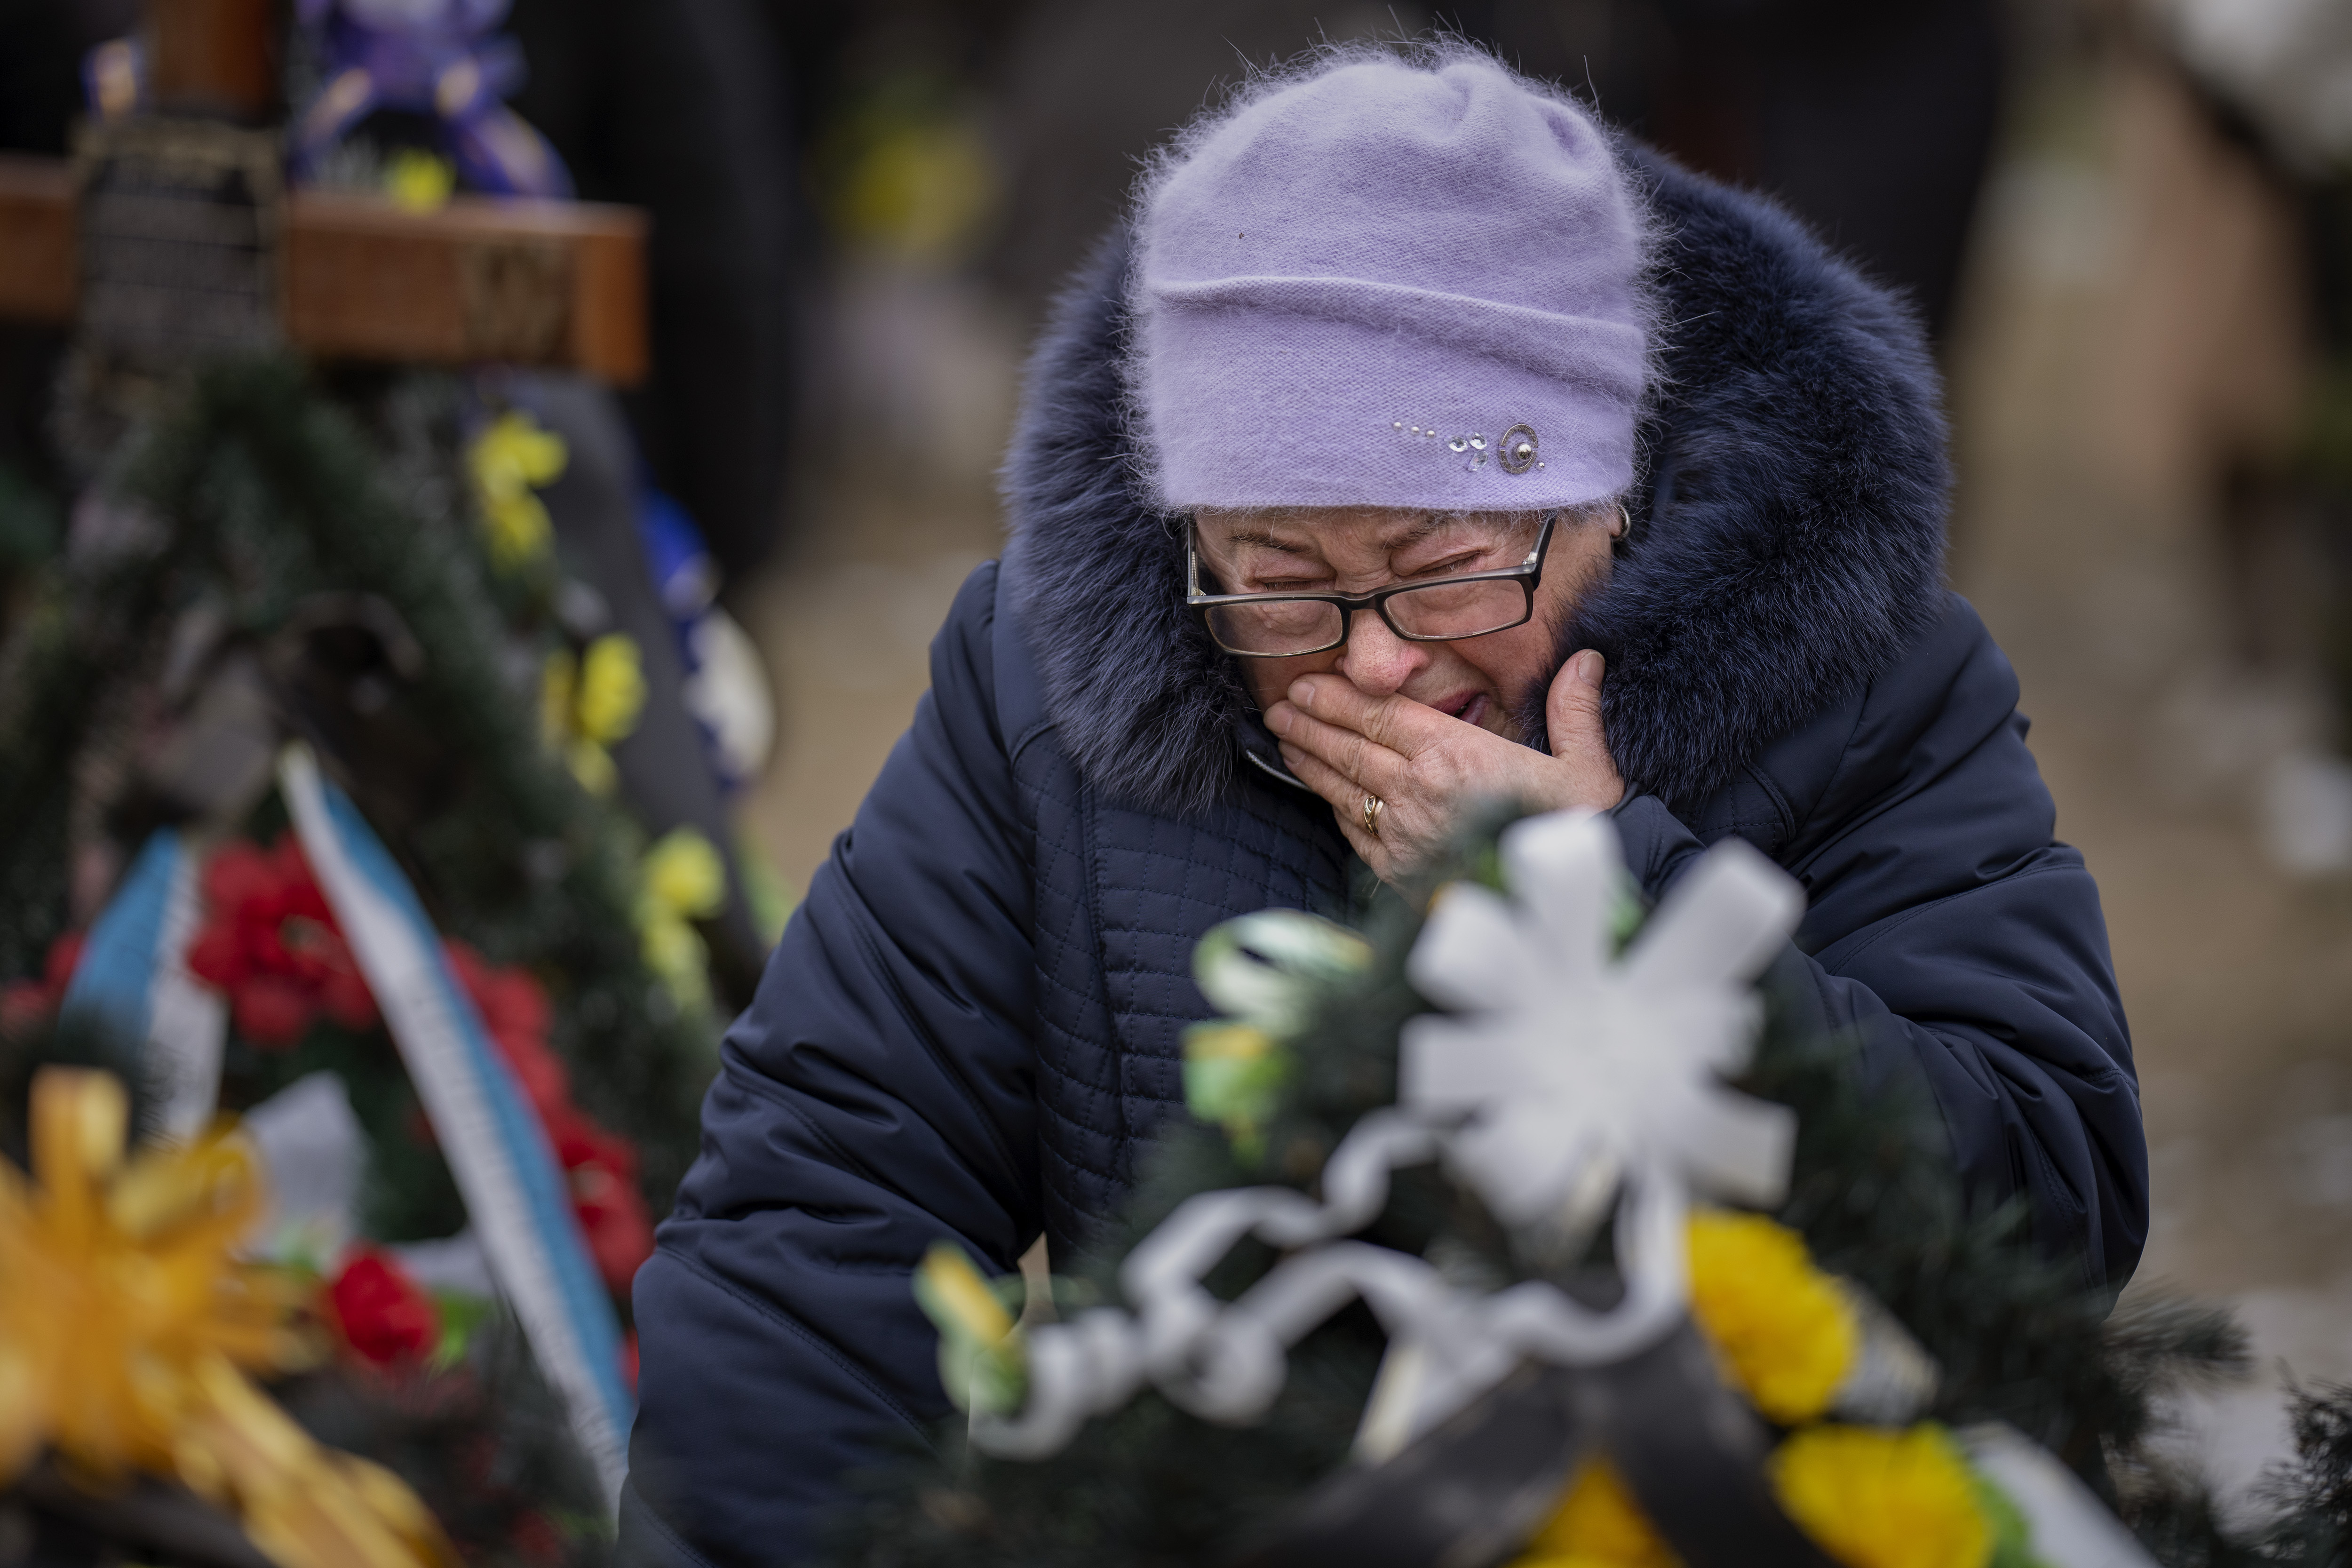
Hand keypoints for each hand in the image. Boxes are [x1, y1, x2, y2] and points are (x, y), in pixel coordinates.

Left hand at [1266, 650, 1624, 882]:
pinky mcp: (1399, 872)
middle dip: (1310, 724)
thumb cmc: (1580, 833)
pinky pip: (1354, 832)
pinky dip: (1333, 809)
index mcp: (1457, 755)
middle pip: (1351, 748)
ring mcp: (1403, 834)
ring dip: (1309, 762)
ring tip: (1285, 741)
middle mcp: (1420, 791)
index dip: (1338, 697)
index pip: (1382, 716)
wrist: (1568, 909)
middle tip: (1280, 707)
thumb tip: (1586, 659)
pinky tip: (1322, 795)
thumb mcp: (1587, 767)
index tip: (1307, 684)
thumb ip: (1574, 711)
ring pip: (1343, 788)